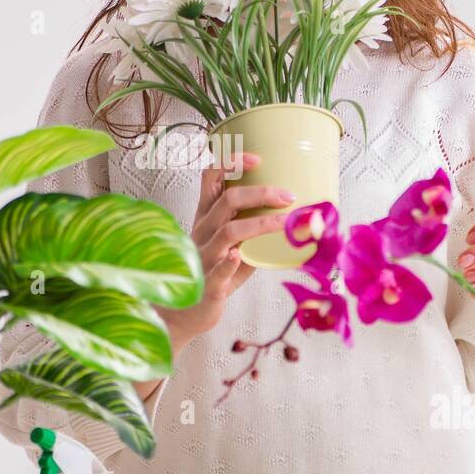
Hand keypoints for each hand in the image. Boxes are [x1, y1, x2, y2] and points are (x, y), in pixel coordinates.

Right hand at [158, 151, 294, 354]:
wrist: (183, 314)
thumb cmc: (210, 275)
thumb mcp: (229, 246)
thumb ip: (252, 230)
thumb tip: (291, 217)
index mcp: (206, 218)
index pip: (211, 178)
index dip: (232, 163)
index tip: (258, 159)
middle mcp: (202, 232)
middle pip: (227, 200)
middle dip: (260, 192)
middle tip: (287, 195)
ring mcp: (203, 257)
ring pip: (228, 231)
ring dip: (259, 223)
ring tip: (283, 222)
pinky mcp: (207, 284)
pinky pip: (216, 270)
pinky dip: (228, 262)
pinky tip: (239, 256)